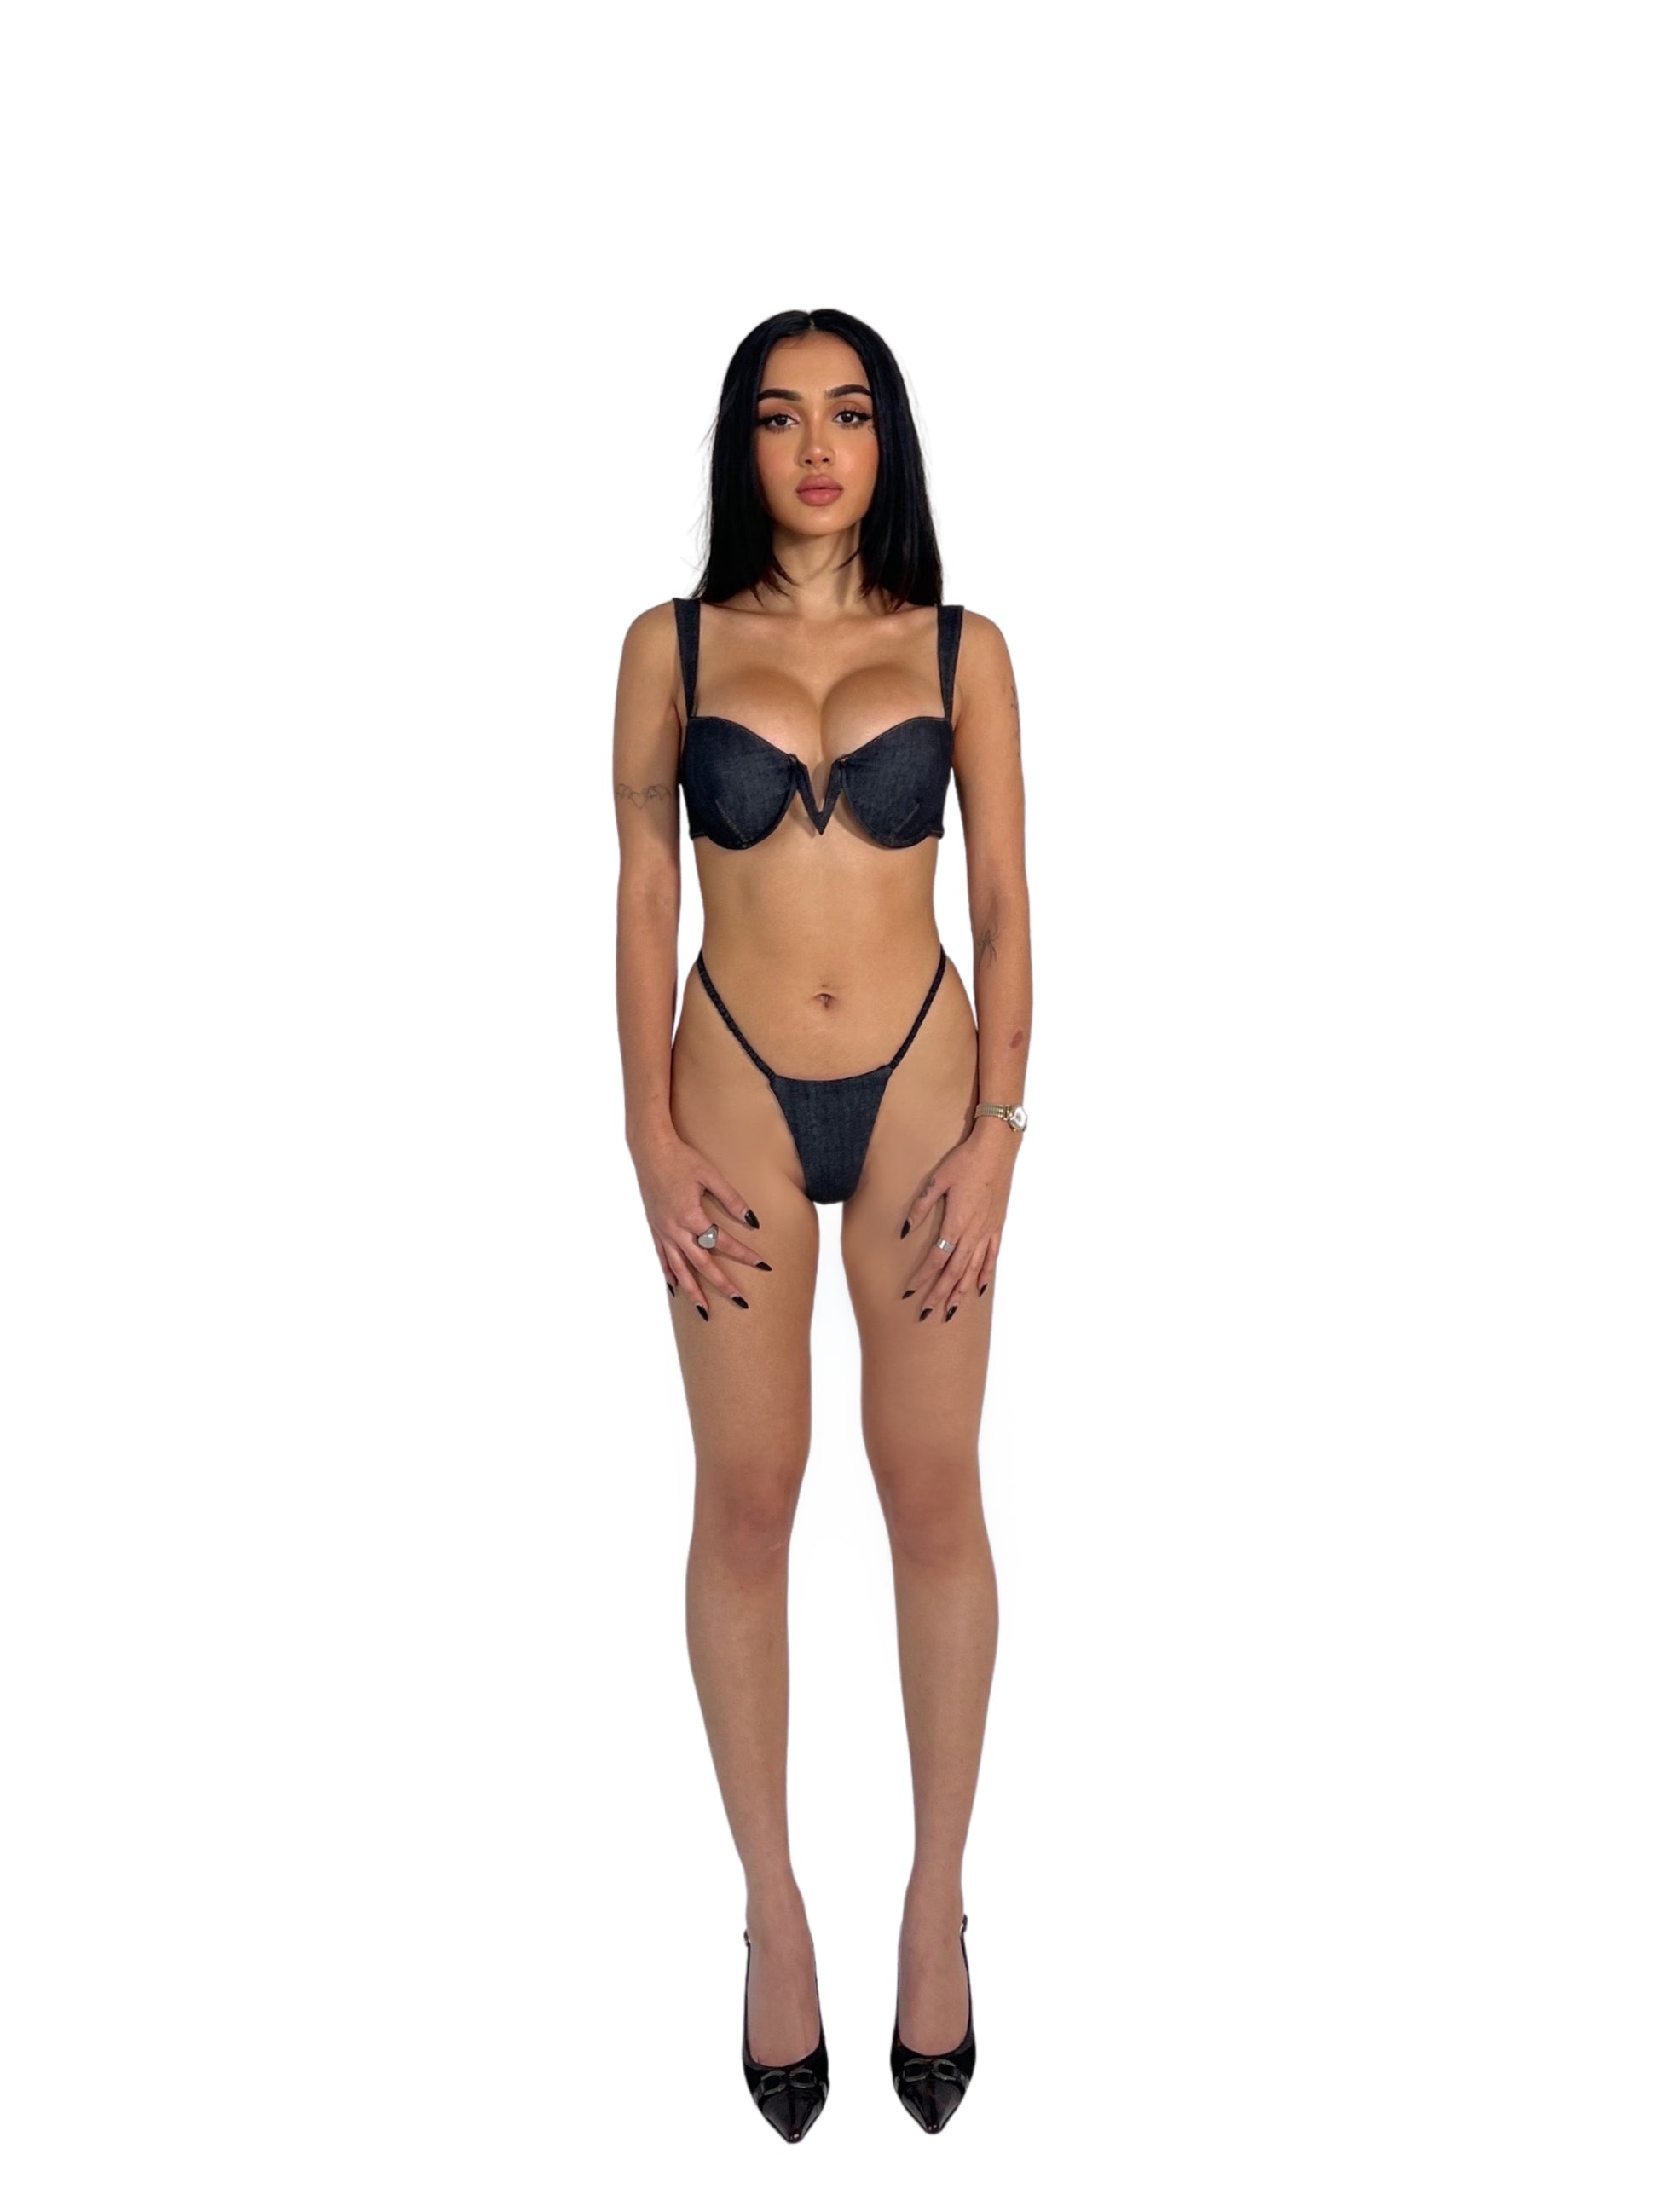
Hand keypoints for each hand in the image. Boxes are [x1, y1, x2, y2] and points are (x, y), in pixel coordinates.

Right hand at [632, 1129, 769, 1316]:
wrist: (650, 1149)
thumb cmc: (682, 1158)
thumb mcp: (710, 1175)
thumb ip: (732, 1200)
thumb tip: (752, 1222)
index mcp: (691, 1216)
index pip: (723, 1242)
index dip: (744, 1254)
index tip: (763, 1264)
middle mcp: (675, 1229)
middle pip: (702, 1265)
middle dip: (722, 1285)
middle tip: (741, 1302)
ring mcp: (663, 1231)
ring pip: (679, 1269)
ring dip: (693, 1292)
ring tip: (705, 1311)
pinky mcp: (655, 1229)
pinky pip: (662, 1258)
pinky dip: (670, 1275)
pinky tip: (676, 1289)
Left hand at [898, 1118, 1019, 1318]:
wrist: (997, 1149)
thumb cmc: (965, 1161)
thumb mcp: (936, 1181)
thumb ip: (920, 1207)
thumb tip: (905, 1230)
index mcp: (956, 1223)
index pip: (935, 1260)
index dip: (922, 1278)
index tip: (909, 1292)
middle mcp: (973, 1233)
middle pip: (954, 1272)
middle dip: (939, 1295)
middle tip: (927, 1313)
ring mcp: (988, 1232)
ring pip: (973, 1270)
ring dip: (961, 1292)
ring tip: (951, 1311)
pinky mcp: (997, 1226)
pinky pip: (991, 1257)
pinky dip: (984, 1275)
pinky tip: (977, 1290)